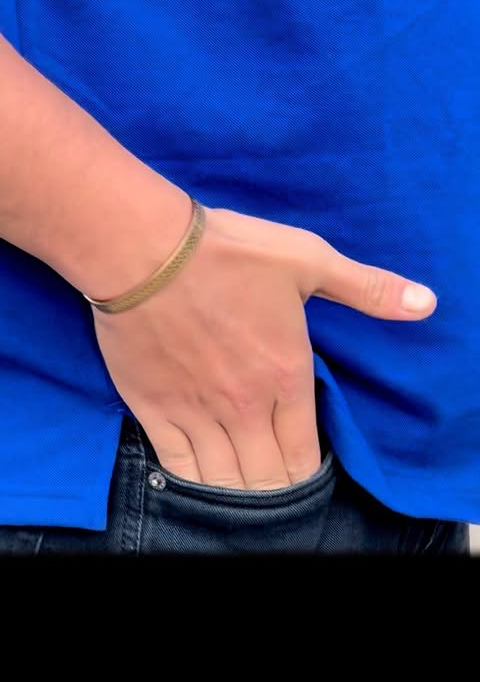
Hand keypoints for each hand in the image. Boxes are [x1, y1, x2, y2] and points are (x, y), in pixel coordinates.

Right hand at [92, 205, 435, 489]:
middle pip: (265, 478)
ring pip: (222, 480)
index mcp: (285, 377)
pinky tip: (200, 478)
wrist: (147, 250)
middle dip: (276, 488)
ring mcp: (196, 413)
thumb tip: (426, 304)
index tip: (304, 466)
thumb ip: (368, 289)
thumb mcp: (309, 259)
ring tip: (244, 488)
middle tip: (276, 481)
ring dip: (238, 491)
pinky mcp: (152, 409)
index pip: (303, 453)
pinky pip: (176, 466)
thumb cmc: (230, 252)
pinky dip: (192, 481)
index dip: (307, 470)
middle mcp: (243, 407)